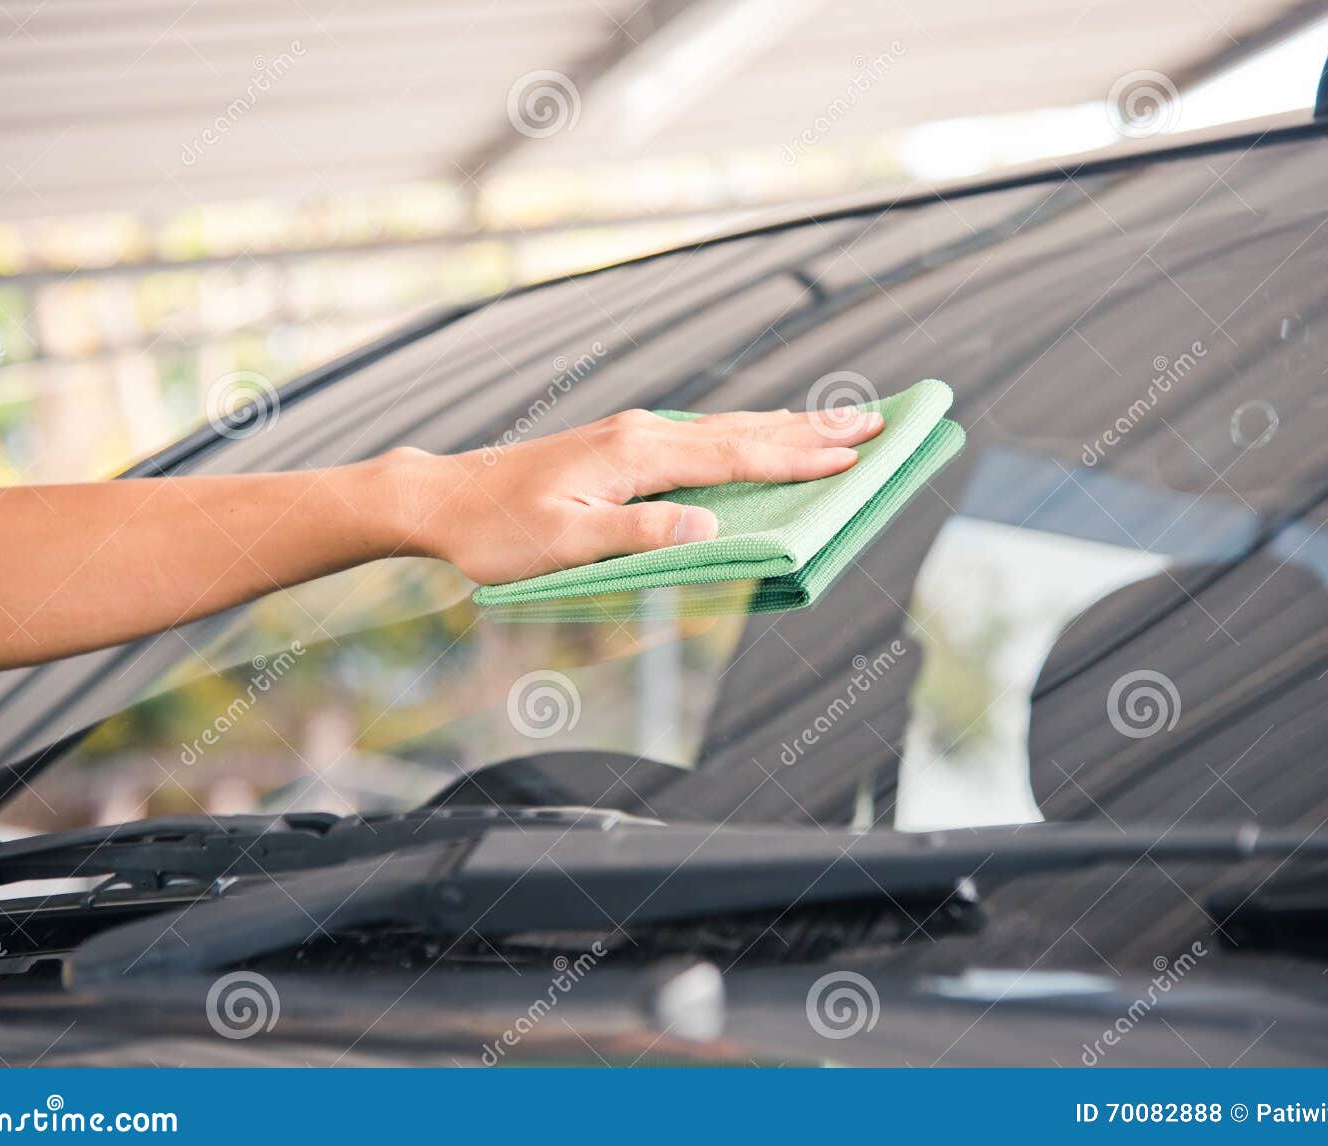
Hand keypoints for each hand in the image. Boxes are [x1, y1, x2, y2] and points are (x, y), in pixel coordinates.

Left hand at [391, 406, 884, 584]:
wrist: (446, 496)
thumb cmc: (499, 531)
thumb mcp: (565, 545)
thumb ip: (639, 536)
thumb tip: (710, 530)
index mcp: (637, 455)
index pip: (736, 456)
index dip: (797, 457)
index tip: (855, 453)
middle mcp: (644, 433)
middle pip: (746, 429)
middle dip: (814, 428)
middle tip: (881, 420)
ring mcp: (635, 434)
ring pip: (729, 427)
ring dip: (789, 426)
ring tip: (845, 419)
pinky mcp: (625, 445)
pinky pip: (707, 437)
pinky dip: (750, 435)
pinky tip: (767, 436)